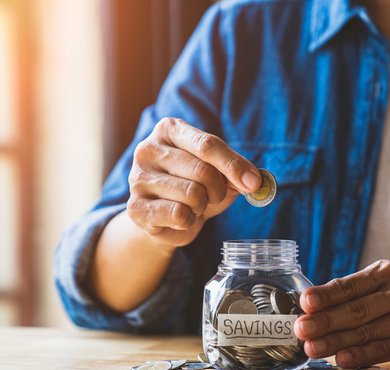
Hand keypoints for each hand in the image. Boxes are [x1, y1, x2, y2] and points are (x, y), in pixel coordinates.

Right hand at [127, 117, 260, 246]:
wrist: (167, 218)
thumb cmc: (195, 186)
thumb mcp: (219, 173)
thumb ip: (235, 171)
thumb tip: (253, 181)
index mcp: (169, 130)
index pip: (207, 144)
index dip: (234, 165)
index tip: (253, 182)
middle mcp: (148, 149)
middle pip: (202, 170)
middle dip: (218, 189)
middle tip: (214, 195)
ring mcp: (138, 178)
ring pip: (192, 194)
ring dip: (202, 206)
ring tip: (192, 205)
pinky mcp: (136, 208)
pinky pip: (179, 215)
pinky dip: (188, 220)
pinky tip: (179, 217)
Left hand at [293, 260, 389, 367]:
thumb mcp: (389, 286)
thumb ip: (356, 294)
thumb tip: (311, 308)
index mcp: (387, 273)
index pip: (351, 285)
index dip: (326, 295)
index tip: (304, 303)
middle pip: (357, 309)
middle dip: (325, 320)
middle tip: (301, 329)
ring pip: (367, 332)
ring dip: (336, 341)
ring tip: (312, 348)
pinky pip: (383, 350)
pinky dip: (360, 355)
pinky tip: (341, 359)